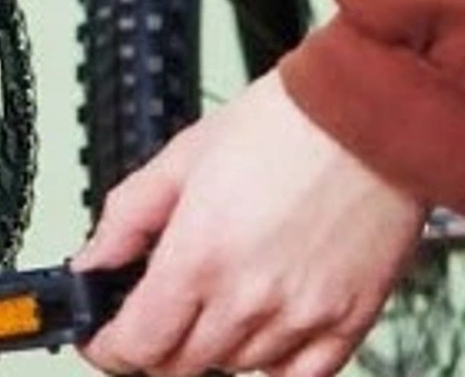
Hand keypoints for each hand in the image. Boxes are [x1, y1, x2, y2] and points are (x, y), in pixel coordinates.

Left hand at [75, 71, 428, 376]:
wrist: (372, 113)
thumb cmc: (284, 124)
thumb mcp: (182, 158)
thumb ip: (127, 217)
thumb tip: (92, 260)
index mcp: (198, 256)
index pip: (135, 346)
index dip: (108, 348)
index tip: (103, 337)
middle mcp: (248, 297)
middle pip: (180, 366)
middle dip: (156, 346)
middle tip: (154, 314)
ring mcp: (301, 315)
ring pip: (235, 369)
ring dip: (213, 347)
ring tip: (216, 299)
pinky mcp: (349, 320)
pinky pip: (298, 375)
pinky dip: (273, 362)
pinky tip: (264, 327)